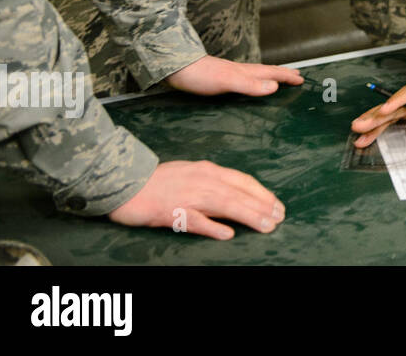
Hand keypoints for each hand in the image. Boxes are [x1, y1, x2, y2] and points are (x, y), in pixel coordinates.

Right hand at [107, 160, 284, 239]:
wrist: (125, 182)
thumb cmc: (158, 180)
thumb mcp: (191, 173)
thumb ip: (213, 183)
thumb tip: (235, 194)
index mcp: (208, 170)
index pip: (242, 181)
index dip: (262, 193)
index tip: (276, 205)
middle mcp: (203, 180)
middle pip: (239, 193)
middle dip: (263, 206)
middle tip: (280, 217)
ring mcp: (188, 196)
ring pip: (226, 205)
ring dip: (249, 215)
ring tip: (267, 226)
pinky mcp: (172, 212)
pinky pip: (195, 221)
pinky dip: (212, 227)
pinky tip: (228, 234)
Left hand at [165, 55, 302, 95]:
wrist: (174, 68)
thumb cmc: (200, 75)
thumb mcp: (228, 81)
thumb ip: (250, 85)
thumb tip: (274, 87)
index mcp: (245, 72)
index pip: (272, 73)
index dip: (286, 76)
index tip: (301, 79)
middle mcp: (240, 71)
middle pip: (266, 71)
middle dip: (282, 74)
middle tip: (296, 76)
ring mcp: (229, 74)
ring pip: (256, 75)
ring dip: (269, 77)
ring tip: (276, 80)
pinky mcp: (218, 79)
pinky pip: (244, 80)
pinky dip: (253, 82)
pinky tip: (246, 86)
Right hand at [351, 75, 405, 151]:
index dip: (397, 101)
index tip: (385, 110)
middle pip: (395, 107)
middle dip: (376, 116)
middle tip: (358, 126)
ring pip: (391, 113)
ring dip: (374, 122)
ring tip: (357, 133)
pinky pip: (395, 117)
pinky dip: (381, 125)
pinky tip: (368, 133)